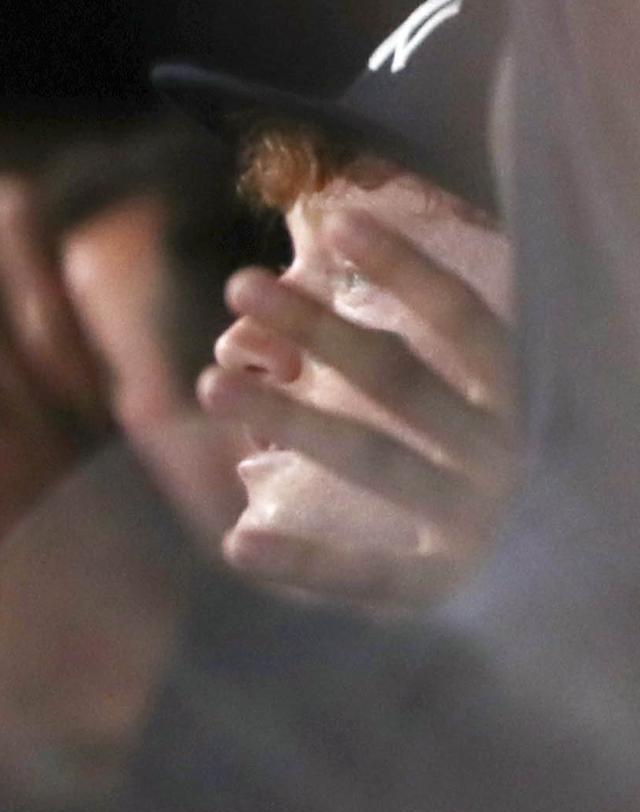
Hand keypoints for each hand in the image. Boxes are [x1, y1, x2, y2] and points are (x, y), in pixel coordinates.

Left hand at [204, 208, 521, 611]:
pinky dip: (307, 562)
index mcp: (533, 398)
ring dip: (293, 421)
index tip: (335, 223)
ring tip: (210, 382)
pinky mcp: (456, 587)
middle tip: (240, 284)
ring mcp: (486, 521)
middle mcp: (512, 452)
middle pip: (403, 380)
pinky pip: (373, 576)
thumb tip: (374, 252)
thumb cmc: (554, 473)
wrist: (601, 574)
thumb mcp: (525, 403)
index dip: (406, 269)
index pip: (468, 320)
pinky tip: (237, 543)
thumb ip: (469, 352)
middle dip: (321, 331)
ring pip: (375, 461)